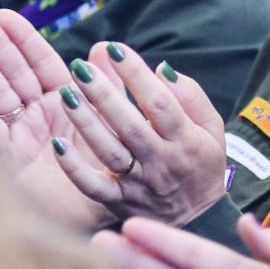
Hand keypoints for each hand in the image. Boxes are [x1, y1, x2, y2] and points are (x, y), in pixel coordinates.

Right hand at [0, 13, 108, 231]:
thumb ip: (107, 88)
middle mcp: (38, 115)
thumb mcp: (111, 125)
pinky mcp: (10, 161)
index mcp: (64, 102)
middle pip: (14, 73)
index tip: (3, 14)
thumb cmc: (107, 171)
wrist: (100, 218)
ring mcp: (21, 135)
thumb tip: (103, 48)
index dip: (21, 38)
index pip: (40, 62)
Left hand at [55, 41, 231, 223]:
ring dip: (86, 123)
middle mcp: (161, 161)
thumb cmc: (202, 161)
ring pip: (109, 152)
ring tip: (66, 94)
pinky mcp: (120, 202)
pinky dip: (74, 168)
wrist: (201, 219)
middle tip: (81, 67)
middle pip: (130, 125)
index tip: (115, 49)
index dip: (136, 74)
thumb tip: (161, 68)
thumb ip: (191, 96)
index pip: (160, 102)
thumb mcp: (211, 127)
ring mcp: (139, 184)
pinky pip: (94, 187)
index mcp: (185, 139)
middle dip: (104, 94)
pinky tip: (58, 144)